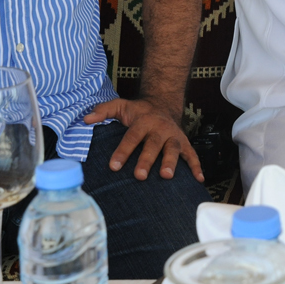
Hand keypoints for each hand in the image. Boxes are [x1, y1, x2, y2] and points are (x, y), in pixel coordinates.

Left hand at [84, 97, 204, 181]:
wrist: (164, 103)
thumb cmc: (139, 111)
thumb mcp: (121, 106)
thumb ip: (103, 111)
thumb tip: (86, 120)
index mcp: (144, 121)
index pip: (132, 137)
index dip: (123, 151)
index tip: (113, 166)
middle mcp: (160, 128)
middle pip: (154, 145)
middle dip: (147, 160)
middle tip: (139, 176)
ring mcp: (174, 136)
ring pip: (174, 149)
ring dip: (171, 162)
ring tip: (166, 176)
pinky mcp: (185, 143)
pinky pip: (192, 154)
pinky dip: (197, 166)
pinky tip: (199, 180)